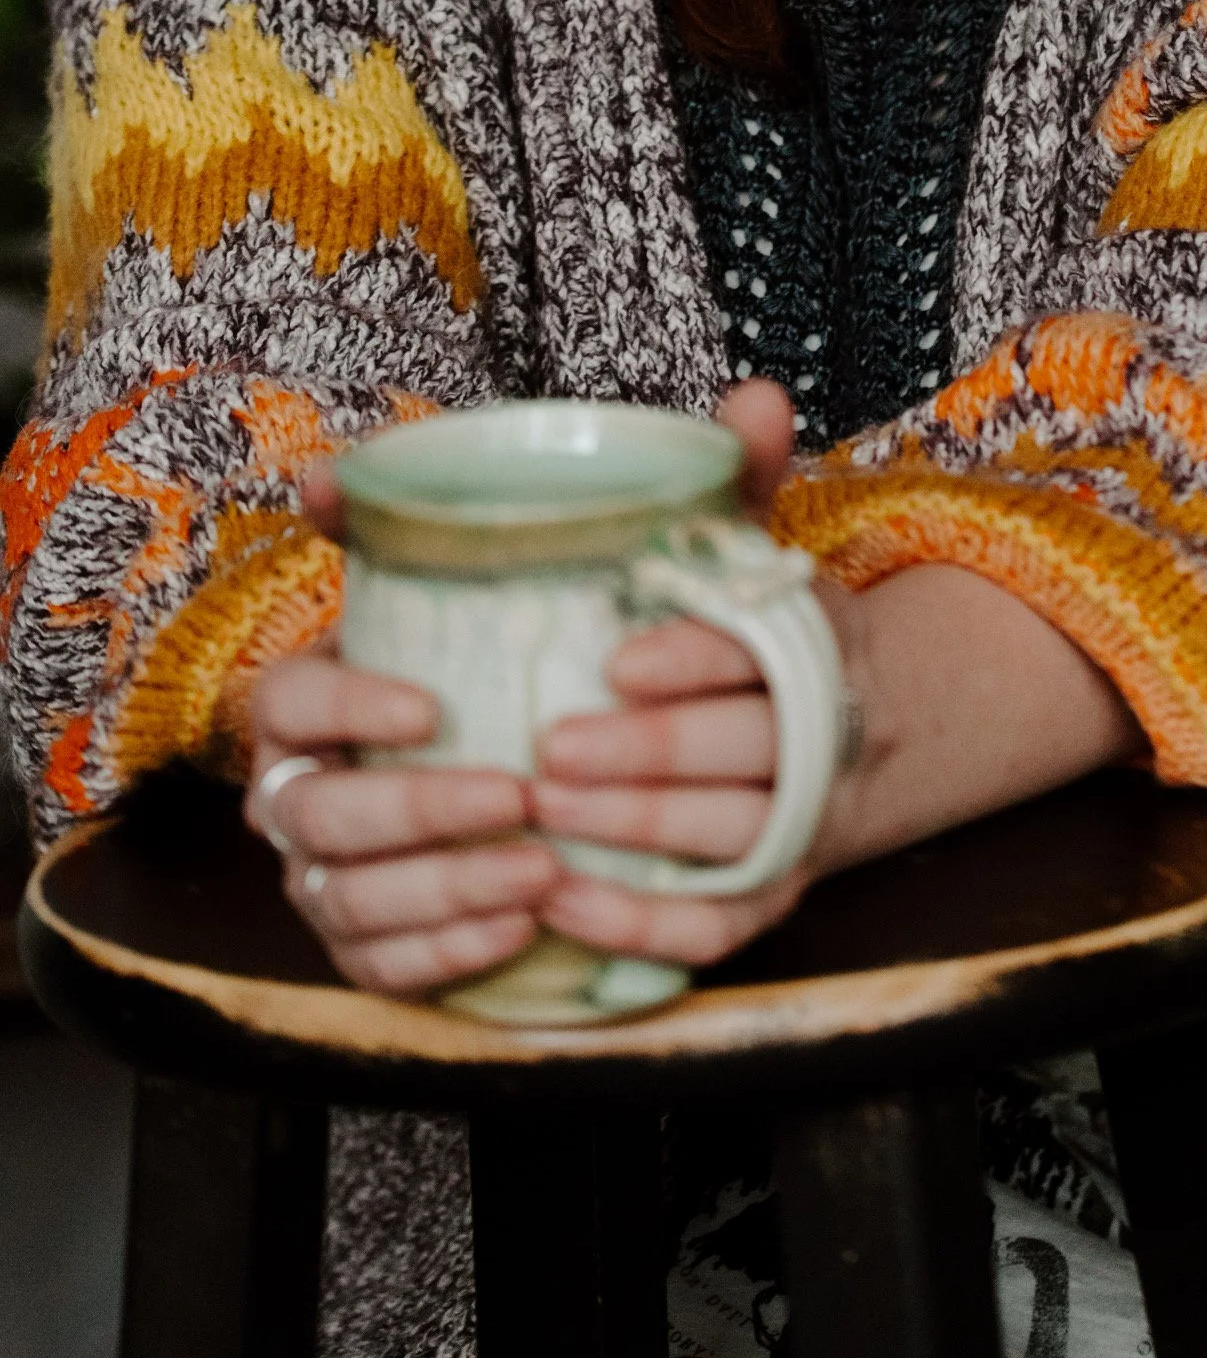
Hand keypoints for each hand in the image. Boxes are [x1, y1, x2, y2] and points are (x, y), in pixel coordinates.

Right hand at [245, 378, 801, 991]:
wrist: (582, 767)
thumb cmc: (568, 651)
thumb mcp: (623, 568)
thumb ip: (684, 487)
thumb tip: (759, 399)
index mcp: (331, 689)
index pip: (288, 698)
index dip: (346, 706)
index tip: (436, 705)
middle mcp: (314, 784)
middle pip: (317, 811)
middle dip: (415, 809)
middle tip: (517, 796)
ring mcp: (334, 873)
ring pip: (349, 897)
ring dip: (442, 888)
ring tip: (539, 868)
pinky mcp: (372, 947)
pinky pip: (383, 966)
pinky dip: (447, 951)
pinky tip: (523, 921)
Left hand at [528, 375, 816, 969]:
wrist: (859, 733)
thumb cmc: (764, 629)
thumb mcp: (759, 546)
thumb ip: (739, 475)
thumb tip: (751, 394)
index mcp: (813, 644)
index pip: (759, 650)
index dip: (693, 658)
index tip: (616, 660)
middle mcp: (817, 738)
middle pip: (744, 754)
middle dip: (646, 757)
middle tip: (546, 752)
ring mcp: (799, 826)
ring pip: (730, 841)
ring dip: (636, 835)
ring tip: (545, 815)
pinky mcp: (770, 898)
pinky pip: (717, 930)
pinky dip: (645, 928)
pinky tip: (567, 904)